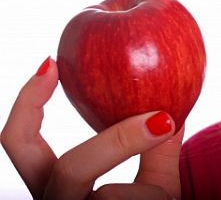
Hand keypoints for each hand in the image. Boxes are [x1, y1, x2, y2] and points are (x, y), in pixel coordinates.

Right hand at [1, 57, 182, 199]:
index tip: (51, 63)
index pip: (19, 145)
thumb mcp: (158, 187)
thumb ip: (158, 151)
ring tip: (172, 193)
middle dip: (117, 141)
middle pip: (63, 170)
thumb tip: (171, 106)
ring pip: (112, 198)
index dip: (25, 104)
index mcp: (58, 190)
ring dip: (153, 191)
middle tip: (161, 115)